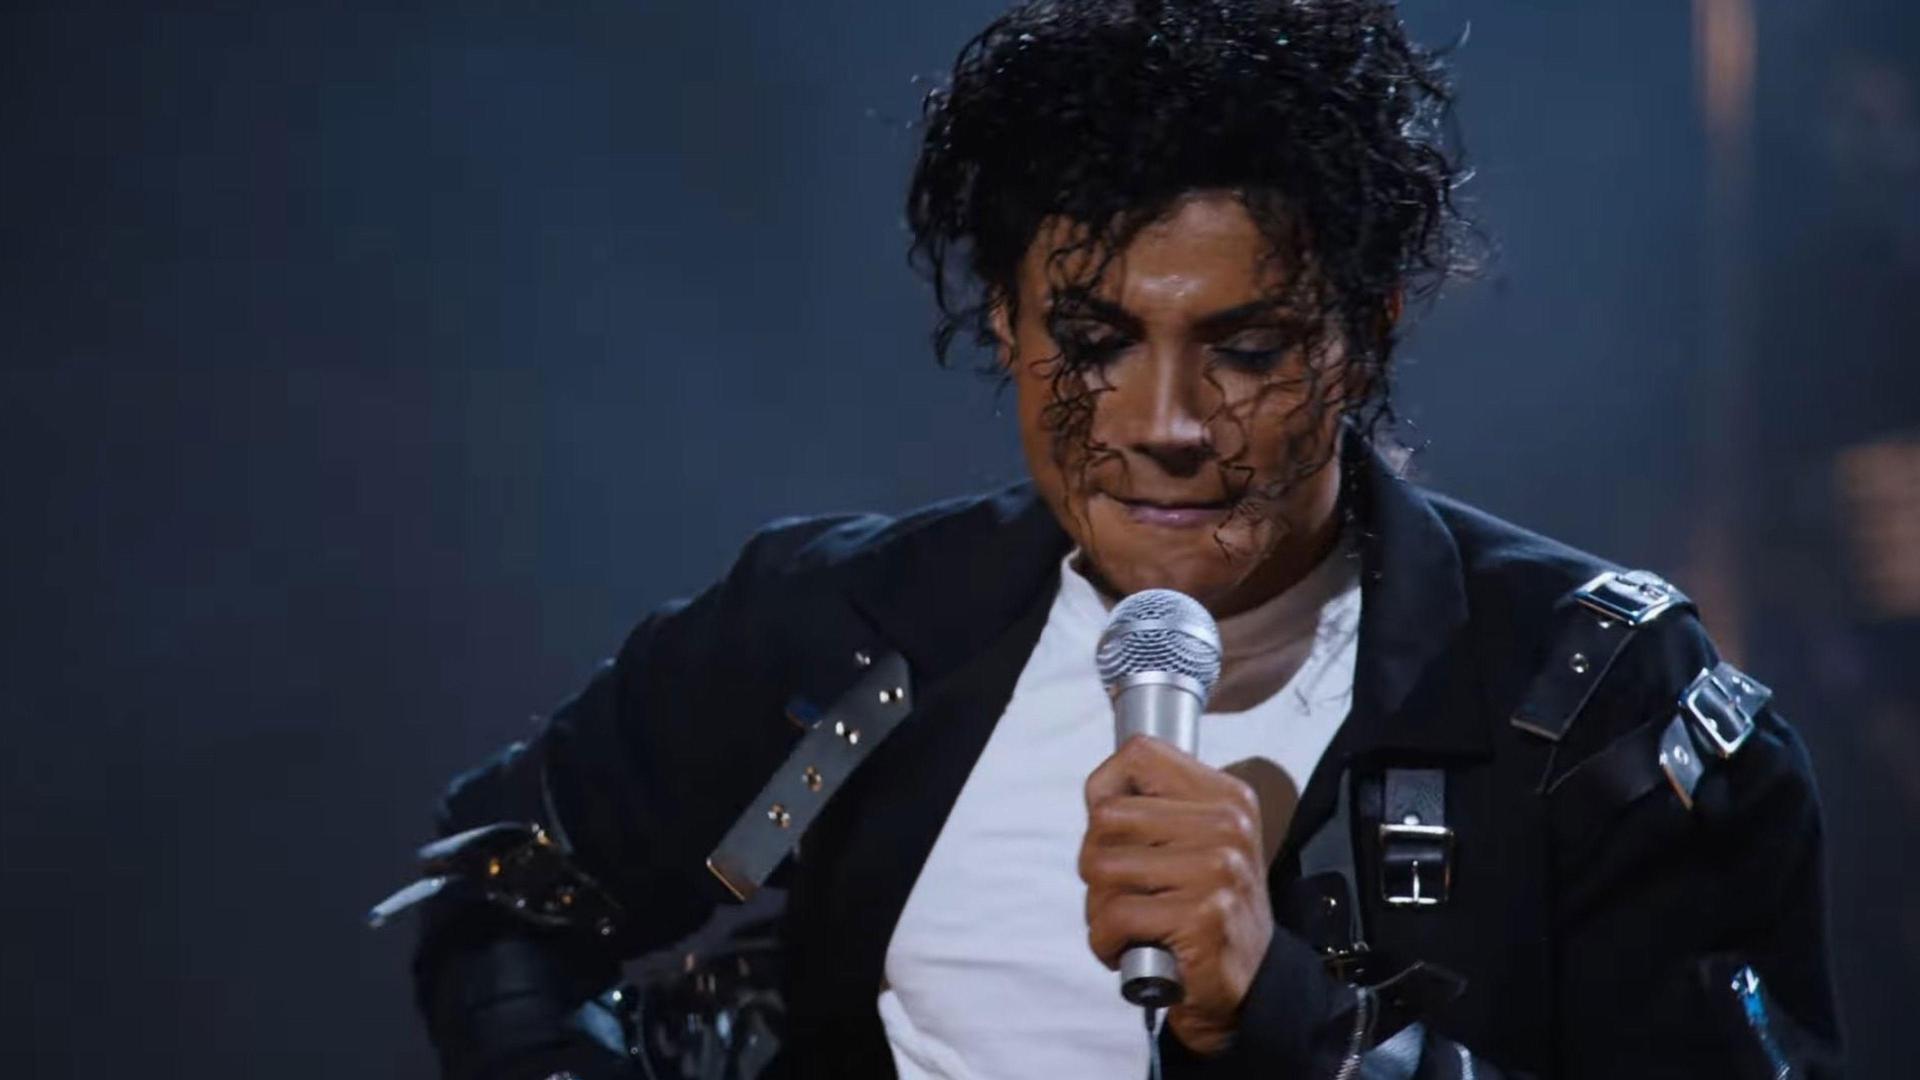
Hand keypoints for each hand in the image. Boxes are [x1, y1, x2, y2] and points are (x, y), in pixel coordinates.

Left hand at [1080, 734, 1274, 1055]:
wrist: (1251, 983)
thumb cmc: (1208, 909)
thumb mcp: (1199, 840)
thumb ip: (1154, 808)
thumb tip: (1096, 795)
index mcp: (1226, 795)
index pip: (1139, 754)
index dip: (1106, 791)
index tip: (1114, 831)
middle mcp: (1227, 824)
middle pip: (1106, 818)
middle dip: (1097, 863)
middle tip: (1123, 893)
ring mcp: (1218, 869)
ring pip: (1102, 867)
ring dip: (1099, 908)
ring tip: (1129, 924)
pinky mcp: (1203, 915)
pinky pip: (1114, 916)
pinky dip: (1106, 942)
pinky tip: (1131, 949)